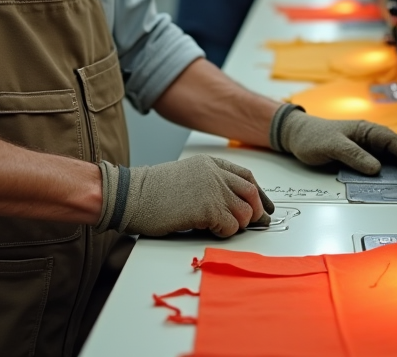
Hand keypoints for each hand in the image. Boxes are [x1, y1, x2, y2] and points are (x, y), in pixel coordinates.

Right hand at [106, 155, 274, 237]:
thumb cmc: (152, 192)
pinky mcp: (207, 208)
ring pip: (245, 211)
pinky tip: (212, 230)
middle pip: (251, 193)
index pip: (247, 177)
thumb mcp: (187, 177)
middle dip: (256, 211)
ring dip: (238, 224)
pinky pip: (231, 225)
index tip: (266, 208)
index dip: (260, 194)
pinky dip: (226, 232)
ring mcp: (213, 189)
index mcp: (211, 164)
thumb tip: (232, 205)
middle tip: (253, 224)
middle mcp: (215, 174)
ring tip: (222, 227)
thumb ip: (210, 184)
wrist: (130, 195)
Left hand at [271, 106, 396, 174]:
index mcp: (366, 130)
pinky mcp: (363, 156)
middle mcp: (370, 137)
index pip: (392, 141)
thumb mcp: (331, 146)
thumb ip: (353, 155)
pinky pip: (384, 162)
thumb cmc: (312, 137)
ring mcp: (368, 147)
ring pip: (393, 155)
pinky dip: (396, 168)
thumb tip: (375, 168)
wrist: (296, 136)